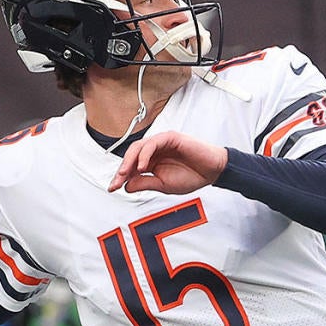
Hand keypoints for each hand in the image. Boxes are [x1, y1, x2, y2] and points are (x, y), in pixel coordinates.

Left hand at [108, 131, 227, 194]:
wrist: (212, 172)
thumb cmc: (191, 176)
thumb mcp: (163, 185)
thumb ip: (144, 183)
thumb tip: (126, 186)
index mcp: (151, 161)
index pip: (131, 166)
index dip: (120, 177)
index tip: (112, 188)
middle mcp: (154, 150)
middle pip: (130, 155)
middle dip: (121, 168)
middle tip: (116, 181)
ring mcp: (161, 142)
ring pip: (138, 147)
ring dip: (129, 161)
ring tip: (125, 174)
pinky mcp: (170, 137)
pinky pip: (152, 143)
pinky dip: (144, 155)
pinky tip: (142, 167)